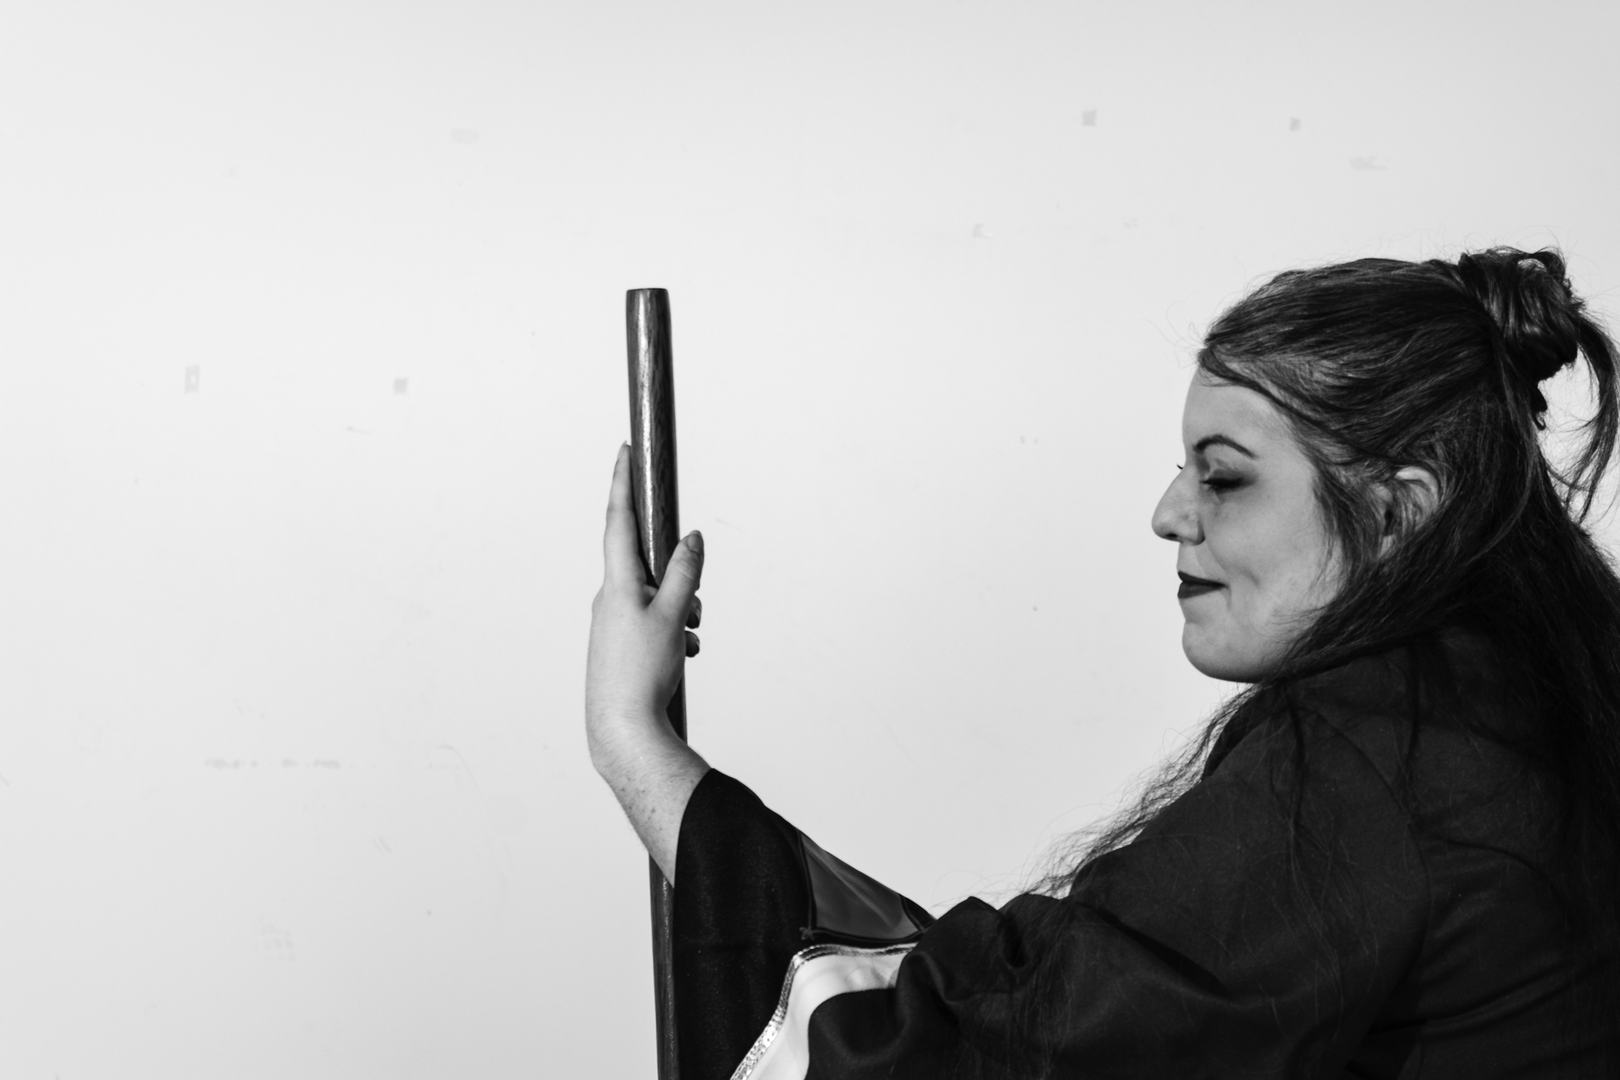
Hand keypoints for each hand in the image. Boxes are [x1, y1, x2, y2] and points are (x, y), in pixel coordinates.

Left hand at [585, 444, 709, 880]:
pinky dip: (673, 632)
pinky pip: (652, 626)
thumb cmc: (642, 672)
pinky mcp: (618, 648)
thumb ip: (684, 572)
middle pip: (647, 565)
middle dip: (679, 577)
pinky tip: (682, 656)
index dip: (622, 482)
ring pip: (655, 599)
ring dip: (680, 611)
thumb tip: (690, 538)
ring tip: (690, 639)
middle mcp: (607, 599)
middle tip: (692, 605)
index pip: (619, 519)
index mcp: (616, 583)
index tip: (623, 450)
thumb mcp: (672, 614)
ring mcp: (610, 624)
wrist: (621, 730)